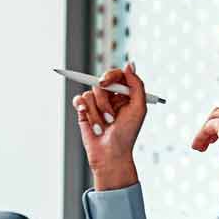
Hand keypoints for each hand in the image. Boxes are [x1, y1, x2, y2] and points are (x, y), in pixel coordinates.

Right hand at [72, 64, 149, 190]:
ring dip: (97, 112)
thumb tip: (129, 64)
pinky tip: (89, 120)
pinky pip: (79, 99)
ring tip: (104, 126)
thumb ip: (136, 85)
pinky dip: (83, 109)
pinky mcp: (84, 111)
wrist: (110, 154)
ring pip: (90, 93)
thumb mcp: (139, 108)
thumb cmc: (127, 134)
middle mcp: (111, 97)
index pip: (117, 75)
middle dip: (104, 100)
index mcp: (125, 94)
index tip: (106, 83)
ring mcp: (96, 104)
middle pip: (100, 82)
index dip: (110, 75)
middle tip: (110, 116)